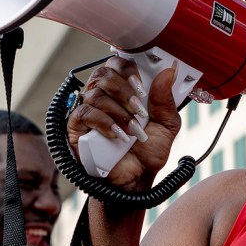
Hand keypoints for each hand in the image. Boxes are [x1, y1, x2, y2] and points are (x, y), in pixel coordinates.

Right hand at [66, 57, 182, 191]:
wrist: (136, 180)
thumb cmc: (148, 151)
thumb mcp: (167, 125)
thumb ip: (166, 99)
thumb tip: (169, 71)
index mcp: (124, 90)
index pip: (118, 64)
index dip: (128, 69)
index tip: (141, 85)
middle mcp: (104, 96)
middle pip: (103, 73)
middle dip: (124, 90)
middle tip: (139, 109)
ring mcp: (88, 110)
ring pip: (95, 93)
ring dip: (118, 111)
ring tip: (133, 129)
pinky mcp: (76, 127)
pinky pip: (84, 114)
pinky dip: (104, 122)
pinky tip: (117, 135)